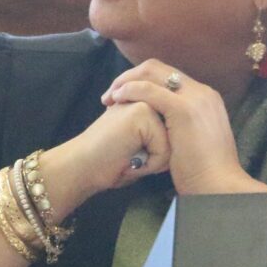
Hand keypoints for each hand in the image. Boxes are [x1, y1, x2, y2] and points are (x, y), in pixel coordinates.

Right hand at [39, 99, 171, 218]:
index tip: (133, 155)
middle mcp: (147, 98)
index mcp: (147, 103)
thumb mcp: (142, 147)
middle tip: (129, 157)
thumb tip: (184, 142)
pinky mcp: (142, 113)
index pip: (174, 130)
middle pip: (177, 135)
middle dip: (157, 155)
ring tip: (129, 159)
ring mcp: (144, 102)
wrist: (83, 167)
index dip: (158, 152)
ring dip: (154, 160)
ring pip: (173, 142)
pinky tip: (128, 161)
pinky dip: (150, 164)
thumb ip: (161, 136)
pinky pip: (164, 149)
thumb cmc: (111, 162)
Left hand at [103, 60, 266, 197]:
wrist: (219, 189)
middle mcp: (202, 92)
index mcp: (206, 98)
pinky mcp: (184, 109)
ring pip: (153, 72)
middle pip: (159, 68)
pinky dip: (130, 89)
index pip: (169, 76)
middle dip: (131, 76)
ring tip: (109, 97)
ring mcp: (195, 98)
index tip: (123, 96)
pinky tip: (117, 99)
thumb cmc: (204, 174)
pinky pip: (150, 89)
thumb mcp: (195, 142)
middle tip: (111, 94)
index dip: (142, 81)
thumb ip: (183, 128)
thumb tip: (165, 127)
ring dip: (126, 81)